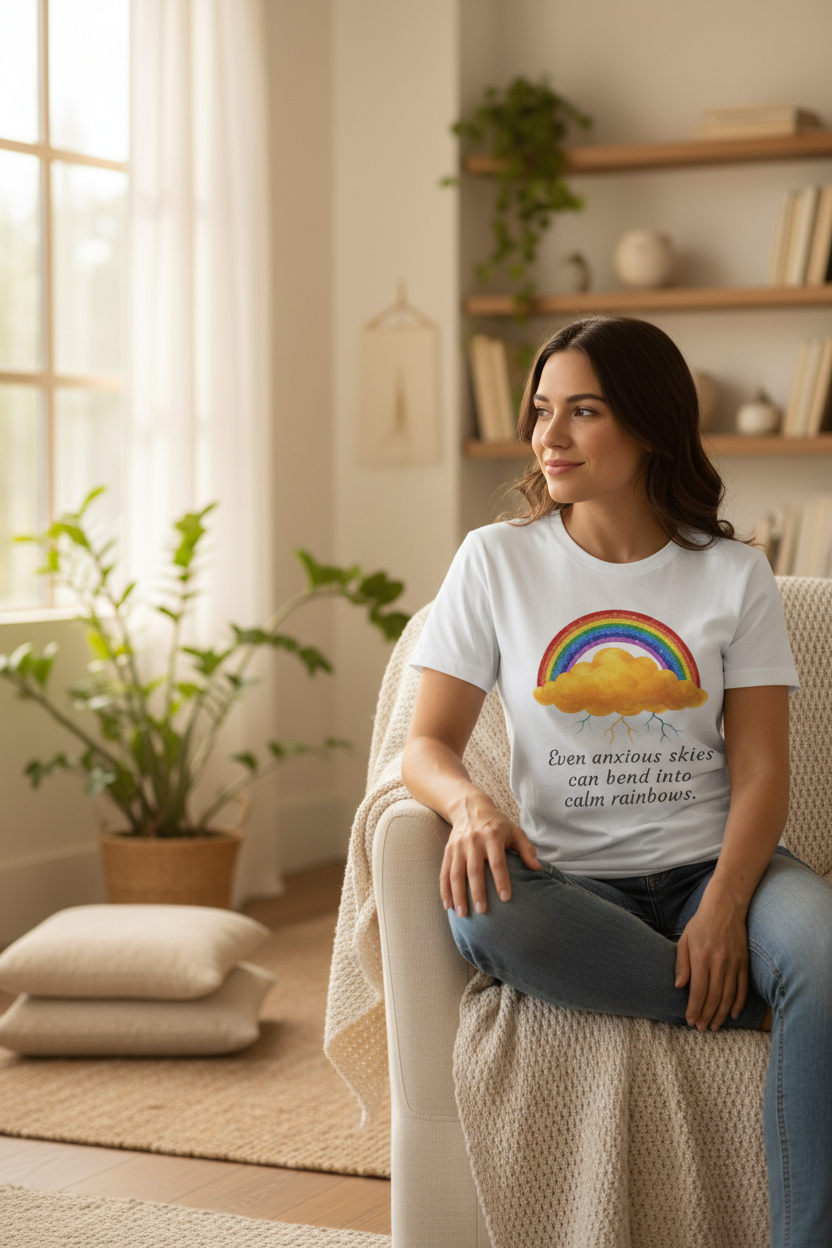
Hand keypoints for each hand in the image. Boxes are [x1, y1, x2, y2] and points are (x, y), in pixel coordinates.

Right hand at [440, 793, 540, 916]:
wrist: (470, 808)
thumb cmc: (497, 824)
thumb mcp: (515, 831)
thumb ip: (526, 849)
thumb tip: (537, 869)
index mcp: (492, 836)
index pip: (497, 861)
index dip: (501, 880)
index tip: (506, 898)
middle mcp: (473, 841)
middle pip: (474, 869)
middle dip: (477, 891)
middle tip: (482, 911)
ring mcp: (458, 846)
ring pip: (456, 873)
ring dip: (458, 895)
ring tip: (462, 914)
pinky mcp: (448, 851)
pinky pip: (444, 872)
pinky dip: (444, 890)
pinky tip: (448, 905)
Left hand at [674, 880, 749, 1030]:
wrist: (726, 907)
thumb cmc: (701, 924)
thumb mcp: (685, 939)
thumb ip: (682, 963)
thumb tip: (679, 986)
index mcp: (702, 956)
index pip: (698, 990)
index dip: (694, 1008)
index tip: (690, 1020)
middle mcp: (719, 962)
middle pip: (714, 997)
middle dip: (706, 1015)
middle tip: (701, 1028)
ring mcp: (734, 963)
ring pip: (729, 996)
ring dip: (721, 1014)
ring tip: (714, 1026)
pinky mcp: (744, 963)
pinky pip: (743, 988)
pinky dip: (738, 1003)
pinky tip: (732, 1014)